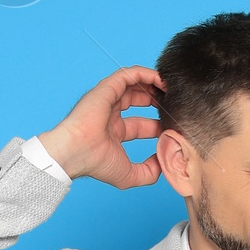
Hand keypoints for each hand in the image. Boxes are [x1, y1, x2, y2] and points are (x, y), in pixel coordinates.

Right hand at [39, 67, 162, 189]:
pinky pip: (129, 74)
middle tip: (174, 104)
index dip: (158, 124)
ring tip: (171, 87)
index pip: (141, 125)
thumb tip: (163, 163)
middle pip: (138, 101)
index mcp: (114, 132)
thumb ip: (149, 172)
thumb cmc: (96, 163)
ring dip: (153, 84)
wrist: (75, 152)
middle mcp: (111, 114)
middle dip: (157, 100)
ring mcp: (108, 100)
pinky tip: (160, 78)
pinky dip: (146, 73)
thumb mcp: (129, 175)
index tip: (173, 126)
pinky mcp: (107, 88)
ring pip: (134, 84)